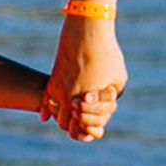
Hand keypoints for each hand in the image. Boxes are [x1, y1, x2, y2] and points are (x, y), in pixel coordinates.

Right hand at [43, 16, 125, 142]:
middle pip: (67, 126)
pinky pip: (46, 102)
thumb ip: (112, 98)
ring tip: (76, 115)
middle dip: (77, 127)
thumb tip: (107, 107)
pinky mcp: (53, 80)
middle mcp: (70, 98)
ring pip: (57, 116)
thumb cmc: (107, 55)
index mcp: (88, 101)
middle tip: (85, 122)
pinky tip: (49, 114)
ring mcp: (58, 89)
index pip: (83, 129)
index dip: (90, 132)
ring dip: (66, 119)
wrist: (87, 32)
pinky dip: (49, 110)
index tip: (95, 129)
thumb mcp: (119, 80)